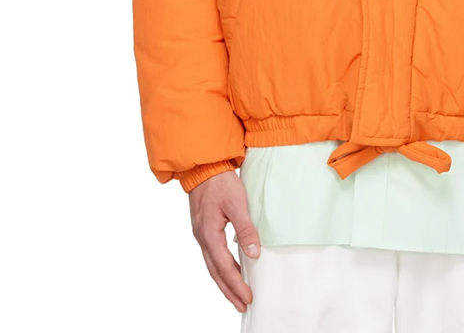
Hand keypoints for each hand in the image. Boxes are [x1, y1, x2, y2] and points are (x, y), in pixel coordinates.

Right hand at [189, 170, 260, 311]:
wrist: (204, 166)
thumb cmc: (221, 183)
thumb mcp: (237, 203)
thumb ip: (245, 229)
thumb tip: (254, 254)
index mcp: (209, 235)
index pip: (224, 267)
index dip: (237, 284)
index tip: (248, 298)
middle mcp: (203, 238)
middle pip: (215, 272)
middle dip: (229, 290)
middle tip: (242, 305)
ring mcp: (202, 234)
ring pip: (213, 265)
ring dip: (225, 281)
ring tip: (237, 294)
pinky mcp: (205, 228)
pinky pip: (213, 254)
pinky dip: (222, 267)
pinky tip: (232, 268)